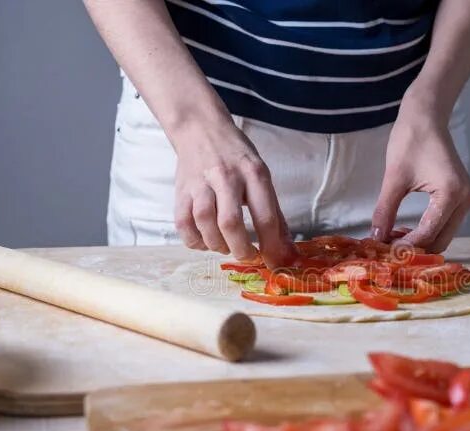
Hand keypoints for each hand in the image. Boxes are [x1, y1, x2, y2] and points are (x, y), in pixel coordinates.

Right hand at [172, 119, 295, 265]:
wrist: (201, 129)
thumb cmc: (236, 157)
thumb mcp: (261, 178)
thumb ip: (275, 216)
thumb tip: (288, 254)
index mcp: (254, 173)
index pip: (265, 216)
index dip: (271, 246)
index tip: (274, 263)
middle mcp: (226, 177)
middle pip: (230, 223)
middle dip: (241, 249)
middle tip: (247, 256)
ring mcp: (200, 183)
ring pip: (204, 223)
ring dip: (217, 244)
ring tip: (225, 246)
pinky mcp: (180, 190)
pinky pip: (183, 223)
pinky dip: (194, 240)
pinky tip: (204, 240)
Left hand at [371, 108, 469, 252]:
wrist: (427, 117)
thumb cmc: (410, 141)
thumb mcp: (394, 179)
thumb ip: (384, 211)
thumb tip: (375, 238)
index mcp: (451, 193)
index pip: (429, 233)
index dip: (406, 246)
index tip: (384, 252)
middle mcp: (466, 200)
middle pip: (441, 240)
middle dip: (415, 249)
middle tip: (388, 250)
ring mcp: (467, 199)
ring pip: (444, 235)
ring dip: (421, 242)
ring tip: (394, 239)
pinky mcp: (462, 198)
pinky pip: (446, 224)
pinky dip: (428, 232)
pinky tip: (407, 230)